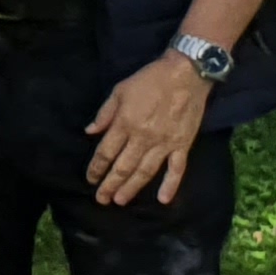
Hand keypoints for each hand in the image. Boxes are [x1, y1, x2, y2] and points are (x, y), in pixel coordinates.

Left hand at [86, 54, 212, 205]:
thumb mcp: (120, 90)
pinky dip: (170, 185)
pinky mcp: (183, 144)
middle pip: (123, 167)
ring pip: (145, 172)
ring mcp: (164, 143)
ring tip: (120, 201)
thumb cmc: (150, 79)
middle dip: (110, 185)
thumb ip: (105, 113)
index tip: (90, 179)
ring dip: (131, 188)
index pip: (106, 152)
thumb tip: (89, 132)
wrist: (186, 73)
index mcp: (125, 123)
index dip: (96, 168)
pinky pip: (177, 169)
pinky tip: (163, 199)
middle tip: (101, 199)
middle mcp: (143, 138)